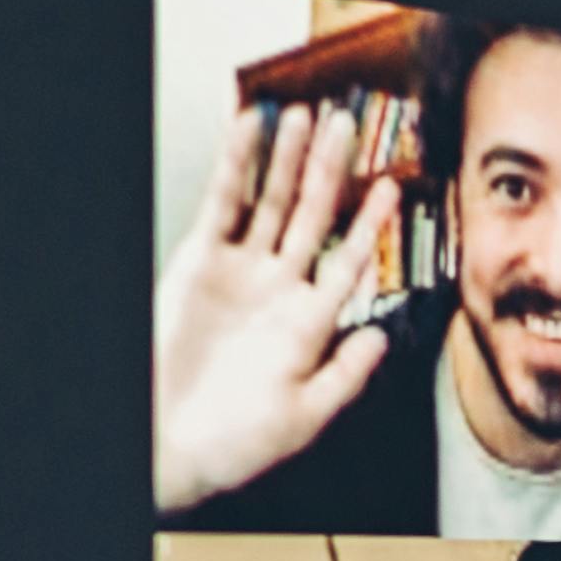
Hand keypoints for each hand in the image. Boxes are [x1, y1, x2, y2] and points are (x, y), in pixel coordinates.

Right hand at [153, 103, 397, 514]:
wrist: (168, 443)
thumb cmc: (232, 442)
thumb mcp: (304, 416)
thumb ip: (347, 375)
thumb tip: (383, 337)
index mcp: (309, 323)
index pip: (349, 261)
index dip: (371, 224)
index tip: (393, 188)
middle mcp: (278, 290)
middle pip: (312, 216)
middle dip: (330, 171)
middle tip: (348, 126)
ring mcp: (240, 272)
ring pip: (269, 201)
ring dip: (287, 159)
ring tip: (305, 117)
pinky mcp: (200, 262)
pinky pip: (222, 204)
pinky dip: (237, 165)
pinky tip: (251, 130)